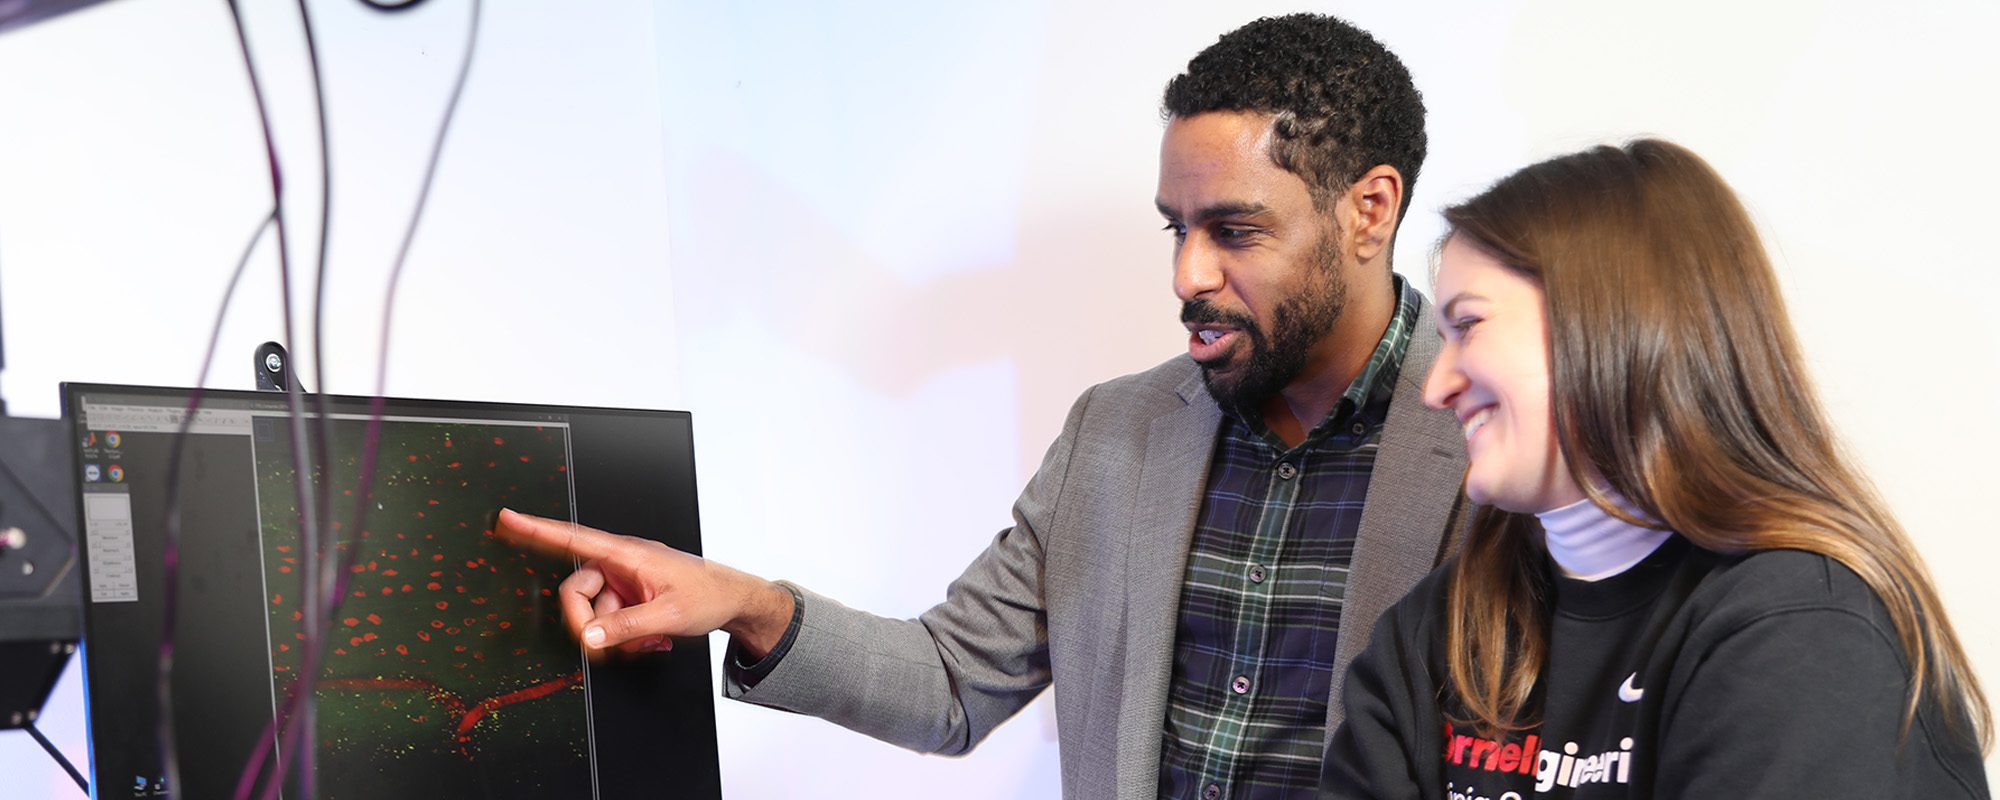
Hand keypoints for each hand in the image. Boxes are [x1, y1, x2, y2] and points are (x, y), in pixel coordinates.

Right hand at [493, 508, 793, 657]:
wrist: (733, 601)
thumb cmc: (708, 594)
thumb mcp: (668, 614)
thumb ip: (625, 626)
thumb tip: (588, 636)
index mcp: (627, 554)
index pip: (574, 538)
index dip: (536, 530)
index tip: (507, 519)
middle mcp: (620, 564)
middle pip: (576, 593)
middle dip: (589, 624)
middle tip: (609, 646)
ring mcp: (623, 583)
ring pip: (593, 614)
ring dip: (614, 636)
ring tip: (648, 641)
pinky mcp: (628, 600)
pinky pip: (608, 623)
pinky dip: (624, 638)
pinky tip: (650, 640)